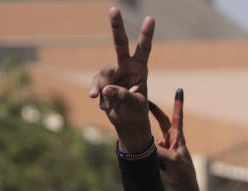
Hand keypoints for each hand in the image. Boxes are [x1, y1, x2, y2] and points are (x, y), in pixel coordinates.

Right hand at [88, 7, 153, 152]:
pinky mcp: (102, 82)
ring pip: (104, 72)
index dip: (146, 34)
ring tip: (105, 102)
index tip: (150, 18)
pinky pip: (96, 84)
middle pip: (119, 43)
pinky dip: (96, 92)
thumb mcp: (136, 105)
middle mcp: (126, 66)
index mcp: (140, 68)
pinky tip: (101, 104)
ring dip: (102, 87)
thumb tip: (106, 89)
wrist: (127, 121)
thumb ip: (123, 96)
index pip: (144, 48)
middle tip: (113, 9)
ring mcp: (113, 73)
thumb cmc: (137, 111)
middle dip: (116, 26)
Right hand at [148, 91, 197, 190]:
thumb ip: (160, 151)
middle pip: (161, 121)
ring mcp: (165, 147)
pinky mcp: (160, 155)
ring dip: (148, 141)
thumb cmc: (183, 171)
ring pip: (153, 138)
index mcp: (178, 137)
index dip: (178, 104)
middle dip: (153, 111)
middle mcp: (171, 139)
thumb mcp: (172, 160)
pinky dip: (148, 153)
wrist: (183, 185)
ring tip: (151, 149)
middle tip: (145, 100)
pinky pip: (151, 150)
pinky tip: (151, 160)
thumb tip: (148, 145)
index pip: (176, 117)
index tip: (179, 91)